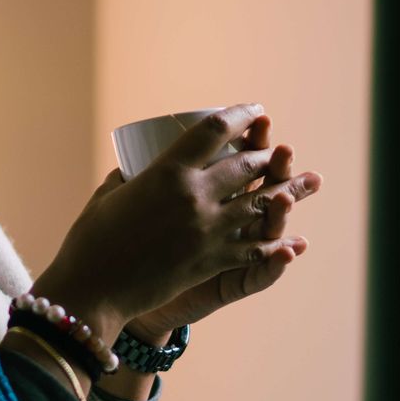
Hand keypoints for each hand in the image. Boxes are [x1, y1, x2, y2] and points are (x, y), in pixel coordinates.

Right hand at [32, 104, 307, 338]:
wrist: (93, 290)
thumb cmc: (91, 241)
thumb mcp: (108, 195)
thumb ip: (127, 178)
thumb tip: (132, 167)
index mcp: (167, 171)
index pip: (214, 130)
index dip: (241, 115)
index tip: (256, 110)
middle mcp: (194, 196)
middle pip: (245, 164)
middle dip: (266, 154)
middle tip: (276, 151)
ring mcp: (207, 230)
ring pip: (260, 204)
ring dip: (287, 191)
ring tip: (308, 182)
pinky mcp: (212, 261)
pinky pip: (253, 247)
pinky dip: (274, 242)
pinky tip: (288, 240)